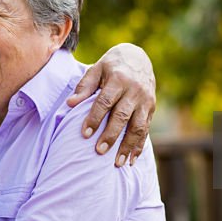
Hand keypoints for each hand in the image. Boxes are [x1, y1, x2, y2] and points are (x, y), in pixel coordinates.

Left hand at [67, 43, 155, 165]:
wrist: (139, 57)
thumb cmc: (112, 66)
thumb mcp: (97, 69)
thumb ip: (84, 87)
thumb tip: (70, 104)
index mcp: (118, 79)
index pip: (105, 101)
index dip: (95, 118)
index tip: (84, 134)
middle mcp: (134, 90)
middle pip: (122, 116)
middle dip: (111, 135)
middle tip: (99, 151)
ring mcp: (145, 100)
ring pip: (138, 126)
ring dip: (128, 146)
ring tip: (117, 163)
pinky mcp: (151, 108)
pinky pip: (146, 130)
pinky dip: (139, 146)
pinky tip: (131, 160)